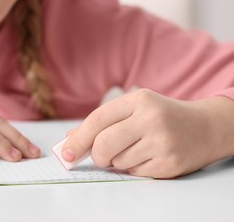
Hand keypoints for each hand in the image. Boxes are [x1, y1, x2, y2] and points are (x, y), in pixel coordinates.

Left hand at [62, 89, 233, 177]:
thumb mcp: (134, 109)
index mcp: (139, 100)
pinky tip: (148, 156)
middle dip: (96, 155)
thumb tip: (70, 138)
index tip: (66, 152)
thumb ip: (102, 122)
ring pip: (118, 162)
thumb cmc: (162, 116)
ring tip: (136, 149)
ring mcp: (162, 142)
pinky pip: (135, 173)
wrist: (205, 127)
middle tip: (101, 156)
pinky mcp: (169, 164)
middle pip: (104, 145)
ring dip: (118, 161)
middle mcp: (151, 119)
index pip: (97, 120)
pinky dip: (134, 168)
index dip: (78, 138)